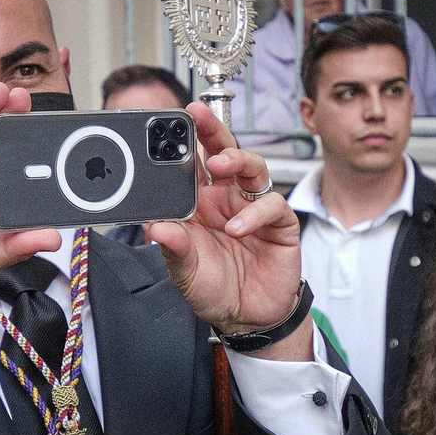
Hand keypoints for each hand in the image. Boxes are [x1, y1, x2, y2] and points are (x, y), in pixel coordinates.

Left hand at [146, 103, 309, 359]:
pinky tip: (237, 227)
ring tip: (220, 164)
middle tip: (198, 115)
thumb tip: (156, 227)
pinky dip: (255, 212)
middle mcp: (226, 199)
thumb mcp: (184, 272)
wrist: (246, 318)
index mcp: (199, 203)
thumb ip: (173, 249)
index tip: (171, 123)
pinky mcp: (279, 224)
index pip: (192, 164)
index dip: (184, 142)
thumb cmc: (214, 288)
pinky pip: (272, 205)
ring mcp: (253, 208)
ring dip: (237, 159)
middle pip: (223, 152)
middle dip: (212, 131)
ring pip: (251, 168)